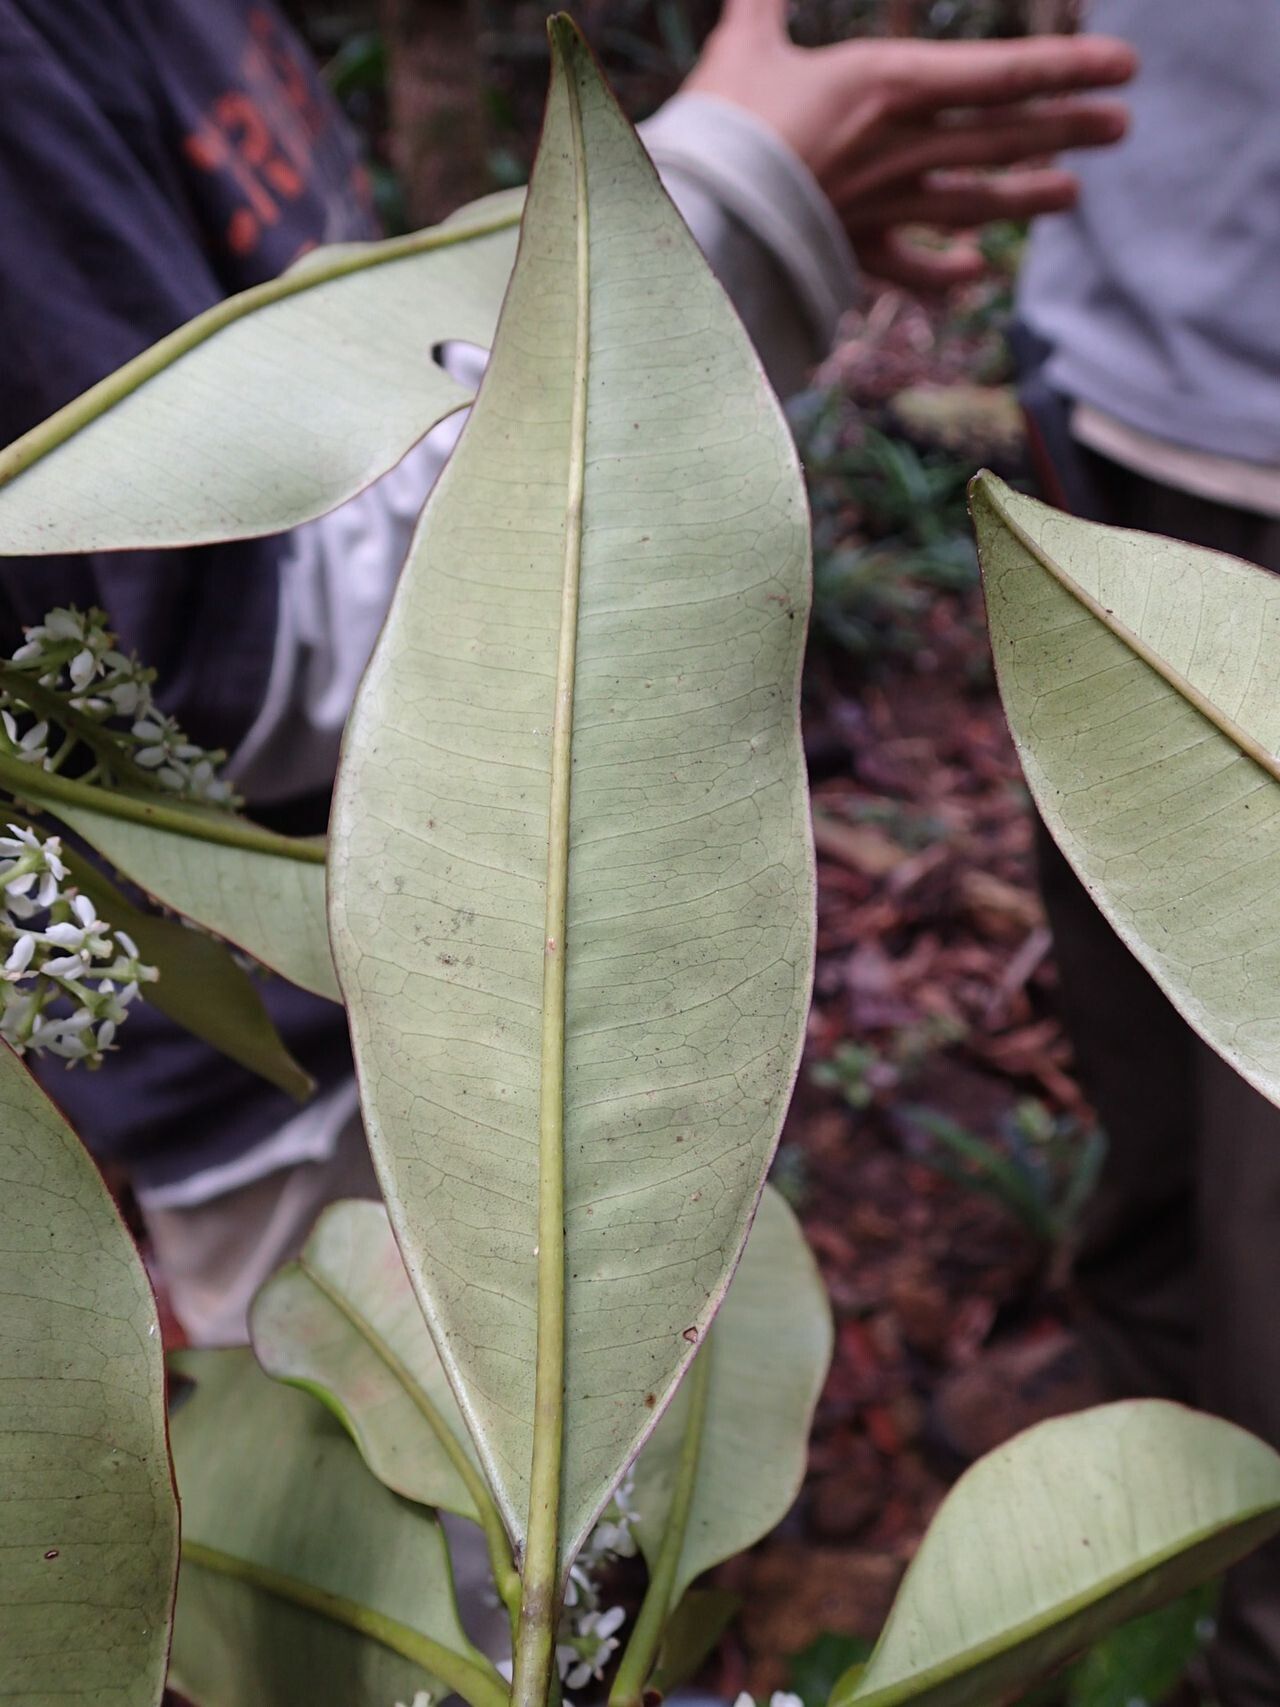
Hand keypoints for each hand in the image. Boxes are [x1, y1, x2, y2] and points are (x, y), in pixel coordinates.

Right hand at [684, 0, 1135, 288]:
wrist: (690, 214)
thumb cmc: (718, 122)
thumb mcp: (745, 41)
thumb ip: (764, 0)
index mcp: (888, 85)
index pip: (1001, 73)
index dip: (1068, 67)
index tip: (1123, 65)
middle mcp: (901, 148)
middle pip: (1004, 135)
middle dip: (1068, 127)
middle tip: (1122, 125)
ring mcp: (882, 206)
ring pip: (974, 200)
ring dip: (1028, 197)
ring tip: (1072, 195)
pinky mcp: (851, 250)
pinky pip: (911, 266)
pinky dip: (945, 273)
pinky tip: (975, 271)